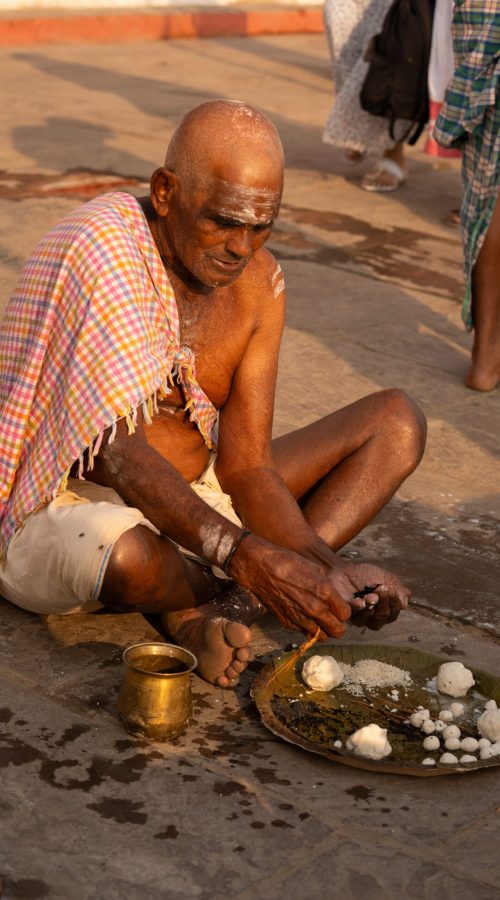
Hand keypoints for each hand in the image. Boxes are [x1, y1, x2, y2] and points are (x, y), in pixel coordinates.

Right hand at [229, 535, 351, 638]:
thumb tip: (333, 599)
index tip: (340, 607)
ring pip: (321, 637)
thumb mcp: (314, 569)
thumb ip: (327, 588)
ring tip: (319, 620)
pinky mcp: (287, 623)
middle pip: (337, 631)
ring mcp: (300, 618)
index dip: (344, 611)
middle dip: (338, 625)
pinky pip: (304, 632)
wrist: (260, 567)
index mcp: (324, 592)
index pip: (346, 614)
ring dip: (323, 630)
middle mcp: (314, 609)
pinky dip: (306, 627)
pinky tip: (302, 615)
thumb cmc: (287, 562)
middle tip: (334, 619)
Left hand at [328, 561, 410, 629]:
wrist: (344, 569)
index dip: (395, 602)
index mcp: (386, 608)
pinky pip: (353, 615)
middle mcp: (373, 616)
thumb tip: (404, 604)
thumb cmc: (366, 575)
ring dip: (372, 606)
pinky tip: (359, 601)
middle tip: (381, 589)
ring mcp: (359, 617)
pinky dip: (357, 608)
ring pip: (368, 620)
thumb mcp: (386, 578)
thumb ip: (398, 590)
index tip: (392, 589)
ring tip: (371, 595)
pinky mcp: (345, 613)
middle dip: (384, 602)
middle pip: (383, 617)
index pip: (394, 611)